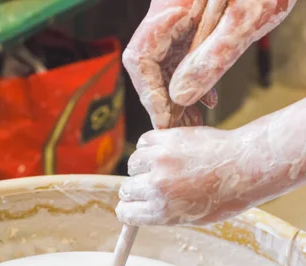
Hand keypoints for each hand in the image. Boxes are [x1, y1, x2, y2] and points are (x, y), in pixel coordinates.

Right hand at [116, 100, 305, 226]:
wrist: (244, 166)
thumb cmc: (224, 195)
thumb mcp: (192, 217)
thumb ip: (165, 213)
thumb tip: (145, 208)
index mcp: (162, 212)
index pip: (126, 213)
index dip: (129, 209)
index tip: (133, 205)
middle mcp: (156, 188)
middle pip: (126, 189)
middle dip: (136, 189)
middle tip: (151, 185)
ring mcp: (159, 162)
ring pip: (133, 165)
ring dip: (143, 166)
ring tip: (162, 166)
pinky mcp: (165, 140)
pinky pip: (143, 143)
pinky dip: (150, 147)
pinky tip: (165, 151)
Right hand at [124, 0, 296, 128]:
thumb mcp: (243, 15)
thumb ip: (212, 56)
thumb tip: (180, 98)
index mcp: (171, 6)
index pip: (141, 59)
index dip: (151, 96)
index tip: (165, 122)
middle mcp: (169, 14)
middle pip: (149, 67)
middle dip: (164, 103)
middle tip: (180, 132)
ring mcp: (180, 20)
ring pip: (165, 66)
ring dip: (178, 98)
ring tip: (193, 125)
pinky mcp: (194, 25)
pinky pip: (183, 59)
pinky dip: (193, 82)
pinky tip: (206, 100)